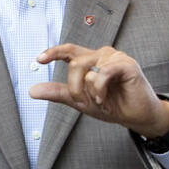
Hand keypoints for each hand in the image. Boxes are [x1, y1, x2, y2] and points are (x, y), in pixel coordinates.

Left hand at [30, 44, 168, 137]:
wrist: (137, 117)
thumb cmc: (112, 105)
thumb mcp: (80, 100)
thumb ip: (58, 93)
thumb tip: (32, 90)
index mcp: (90, 60)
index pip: (69, 51)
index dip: (53, 52)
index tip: (39, 59)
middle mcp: (102, 55)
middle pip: (74, 63)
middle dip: (74, 86)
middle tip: (82, 101)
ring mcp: (115, 58)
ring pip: (86, 68)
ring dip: (89, 91)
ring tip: (99, 101)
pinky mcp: (127, 64)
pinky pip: (102, 72)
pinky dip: (99, 89)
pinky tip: (103, 99)